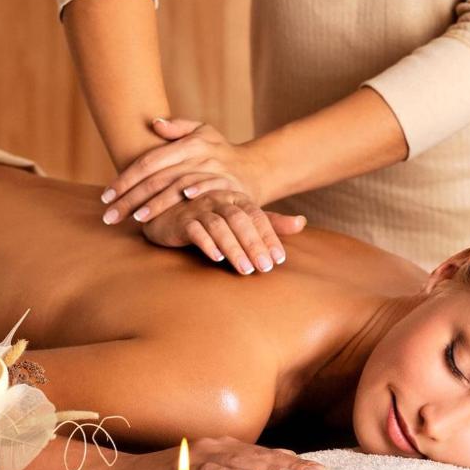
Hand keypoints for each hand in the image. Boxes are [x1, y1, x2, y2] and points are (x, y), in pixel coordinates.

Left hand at [100, 118, 267, 227]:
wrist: (256, 169)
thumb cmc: (221, 152)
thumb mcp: (203, 132)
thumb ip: (178, 128)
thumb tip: (154, 123)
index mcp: (187, 144)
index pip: (148, 162)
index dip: (125, 179)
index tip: (106, 196)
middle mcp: (198, 155)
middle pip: (157, 177)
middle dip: (131, 198)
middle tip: (110, 216)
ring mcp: (214, 170)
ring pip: (178, 186)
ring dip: (157, 203)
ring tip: (136, 218)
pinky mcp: (229, 186)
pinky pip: (208, 190)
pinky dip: (195, 195)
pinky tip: (179, 204)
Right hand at [141, 189, 305, 273]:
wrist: (167, 214)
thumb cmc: (209, 216)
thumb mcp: (240, 218)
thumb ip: (269, 222)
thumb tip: (302, 223)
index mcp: (235, 198)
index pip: (257, 216)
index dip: (269, 237)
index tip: (279, 260)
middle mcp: (218, 199)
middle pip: (240, 221)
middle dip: (254, 245)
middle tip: (265, 268)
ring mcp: (198, 208)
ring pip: (219, 227)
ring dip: (234, 249)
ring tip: (246, 270)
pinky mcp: (180, 221)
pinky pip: (194, 230)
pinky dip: (206, 243)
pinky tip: (216, 258)